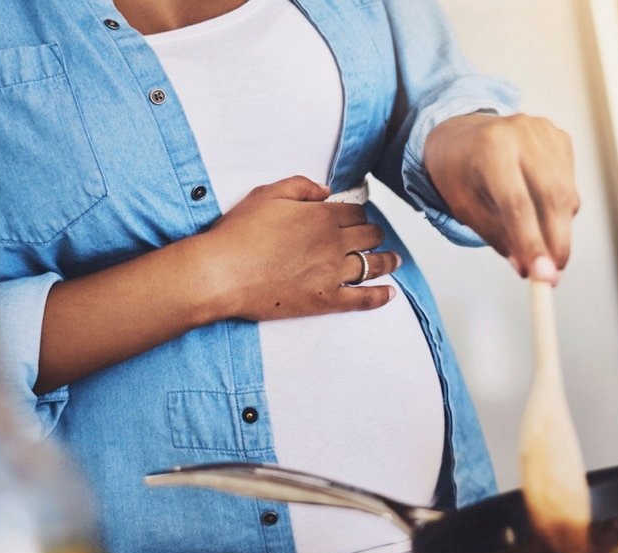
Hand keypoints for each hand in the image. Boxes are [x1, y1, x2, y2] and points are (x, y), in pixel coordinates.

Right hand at [193, 175, 399, 321]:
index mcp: (320, 216)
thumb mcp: (266, 194)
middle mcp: (333, 243)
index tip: (359, 216)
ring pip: (373, 264)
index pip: (353, 212)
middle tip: (375, 235)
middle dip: (374, 233)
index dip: (358, 213)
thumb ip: (300, 186)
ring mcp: (332, 273)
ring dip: (387, 260)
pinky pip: (363, 298)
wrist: (222, 272)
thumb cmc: (238, 234)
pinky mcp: (326, 300)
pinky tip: (391, 294)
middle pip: (368, 235)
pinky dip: (380, 296)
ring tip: (395, 259)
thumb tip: (326, 190)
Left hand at [424, 113, 579, 283]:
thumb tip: (527, 269)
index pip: (517, 203)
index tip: (542, 276)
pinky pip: (569, 184)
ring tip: (541, 246)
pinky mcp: (559, 138)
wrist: (461, 133)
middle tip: (552, 275)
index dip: (532, 243)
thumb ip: (497, 237)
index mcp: (490, 148)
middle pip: (551, 197)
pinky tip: (540, 213)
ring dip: (560, 229)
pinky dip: (561, 209)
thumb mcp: (465, 209)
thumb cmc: (459, 173)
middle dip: (556, 242)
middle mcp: (521, 133)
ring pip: (566, 193)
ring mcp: (544, 133)